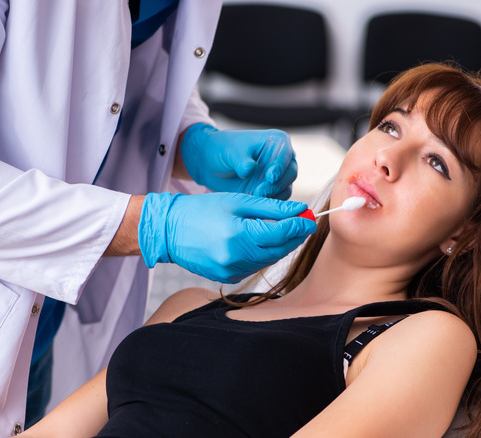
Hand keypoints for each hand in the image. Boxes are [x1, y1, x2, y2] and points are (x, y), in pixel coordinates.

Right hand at [138, 192, 316, 282]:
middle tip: (302, 224)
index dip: (299, 226)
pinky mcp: (227, 277)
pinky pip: (254, 267)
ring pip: (268, 260)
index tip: (310, 218)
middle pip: (278, 250)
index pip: (281, 233)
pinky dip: (261, 255)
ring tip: (280, 230)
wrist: (170, 230)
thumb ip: (271, 208)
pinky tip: (257, 242)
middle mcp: (235, 258)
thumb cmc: (202, 210)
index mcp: (238, 235)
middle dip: (293, 237)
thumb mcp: (237, 202)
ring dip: (278, 247)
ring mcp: (231, 271)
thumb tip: (299, 210)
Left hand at [180, 123, 297, 199]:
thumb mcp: (230, 152)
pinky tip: (256, 205)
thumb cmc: (223, 150)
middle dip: (277, 184)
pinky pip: (278, 199)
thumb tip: (250, 170)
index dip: (280, 166)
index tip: (270, 176)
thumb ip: (241, 160)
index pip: (285, 154)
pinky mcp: (273, 190)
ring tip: (254, 198)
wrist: (211, 164)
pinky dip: (270, 203)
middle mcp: (283, 158)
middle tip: (260, 192)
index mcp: (278, 141)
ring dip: (273, 195)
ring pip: (286, 187)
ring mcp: (280, 175)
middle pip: (290, 172)